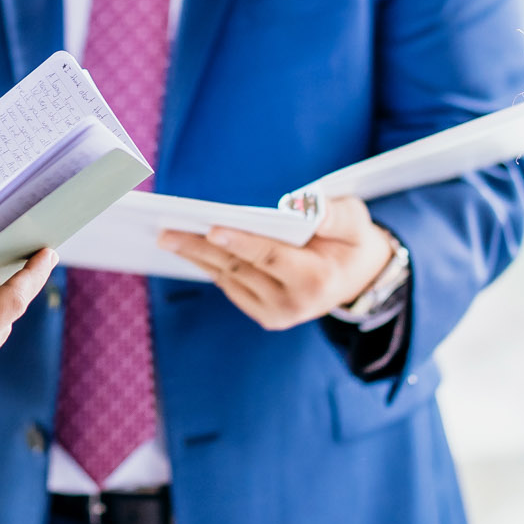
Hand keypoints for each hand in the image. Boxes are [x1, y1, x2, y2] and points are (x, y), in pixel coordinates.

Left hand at [159, 195, 396, 330]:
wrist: (357, 279)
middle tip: (166, 232)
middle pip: (239, 269)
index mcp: (317, 280)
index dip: (241, 243)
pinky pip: (230, 285)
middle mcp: (293, 303)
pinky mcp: (265, 316)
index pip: (271, 257)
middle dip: (201, 248)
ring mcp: (276, 314)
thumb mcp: (356, 222)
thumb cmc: (351, 241)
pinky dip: (208, 265)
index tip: (212, 229)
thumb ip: (337, 215)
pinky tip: (186, 246)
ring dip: (196, 256)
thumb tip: (305, 207)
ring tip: (167, 235)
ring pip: (228, 279)